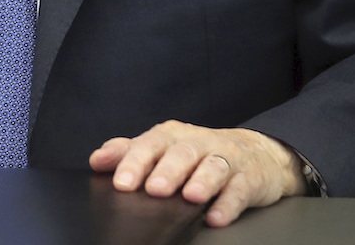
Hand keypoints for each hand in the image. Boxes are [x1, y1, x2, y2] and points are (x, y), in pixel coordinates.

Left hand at [89, 121, 306, 227]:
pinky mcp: (249, 178)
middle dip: (168, 170)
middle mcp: (200, 143)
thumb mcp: (164, 148)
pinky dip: (229, 203)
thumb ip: (130, 152)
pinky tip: (216, 217)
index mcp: (173, 136)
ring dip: (202, 181)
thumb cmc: (200, 153)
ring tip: (190, 197)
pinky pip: (240, 189)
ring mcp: (227, 158)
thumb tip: (98, 160)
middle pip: (183, 152)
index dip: (135, 161)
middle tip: (154, 189)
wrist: (257, 153)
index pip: (151, 144)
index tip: (121, 182)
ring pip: (214, 165)